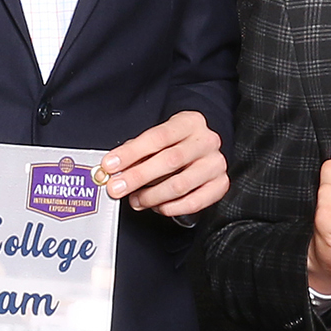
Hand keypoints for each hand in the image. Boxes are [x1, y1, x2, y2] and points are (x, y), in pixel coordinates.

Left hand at [105, 110, 227, 216]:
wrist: (203, 147)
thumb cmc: (177, 143)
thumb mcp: (160, 138)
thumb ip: (139, 151)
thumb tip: (114, 169)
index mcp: (190, 123)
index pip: (158, 137)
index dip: (131, 153)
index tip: (110, 165)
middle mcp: (206, 141)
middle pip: (170, 161)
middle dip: (138, 177)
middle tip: (117, 188)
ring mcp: (215, 164)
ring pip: (180, 184)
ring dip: (152, 196)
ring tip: (135, 200)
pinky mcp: (220, 185)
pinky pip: (193, 202)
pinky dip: (171, 208)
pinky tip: (157, 206)